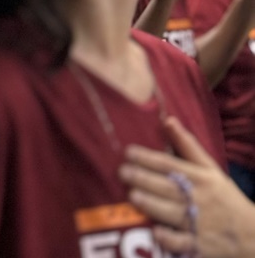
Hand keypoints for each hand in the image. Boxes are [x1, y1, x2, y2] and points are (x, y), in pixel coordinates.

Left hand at [119, 117, 254, 257]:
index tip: (128, 152)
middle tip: (122, 172)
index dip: (149, 158)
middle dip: (144, 179)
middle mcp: (199, 198)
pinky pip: (183, 243)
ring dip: (153, 204)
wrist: (252, 234)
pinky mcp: (200, 245)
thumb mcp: (210, 169)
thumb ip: (187, 146)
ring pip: (173, 212)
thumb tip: (166, 119)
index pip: (170, 165)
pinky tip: (156, 233)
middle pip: (168, 187)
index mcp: (201, 178)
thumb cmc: (224, 197)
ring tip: (132, 196)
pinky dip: (170, 239)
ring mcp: (200, 223)